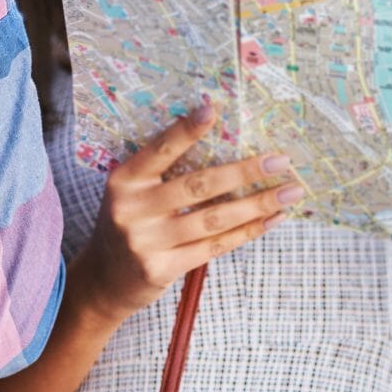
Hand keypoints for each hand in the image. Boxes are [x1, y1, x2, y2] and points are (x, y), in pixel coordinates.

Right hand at [74, 107, 298, 325]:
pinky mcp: (162, 269)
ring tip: (290, 192)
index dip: (186, 131)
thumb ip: (162, 172)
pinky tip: (271, 219)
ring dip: (257, 204)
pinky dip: (247, 231)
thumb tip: (222, 142)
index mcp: (124, 180)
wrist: (102, 281)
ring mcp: (147, 242)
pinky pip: (214, 246)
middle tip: (281, 161)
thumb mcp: (132, 192)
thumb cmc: (129, 223)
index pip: (159, 150)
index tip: (213, 110)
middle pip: (198, 186)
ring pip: (213, 218)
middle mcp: (133, 210)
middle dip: (245, 171)